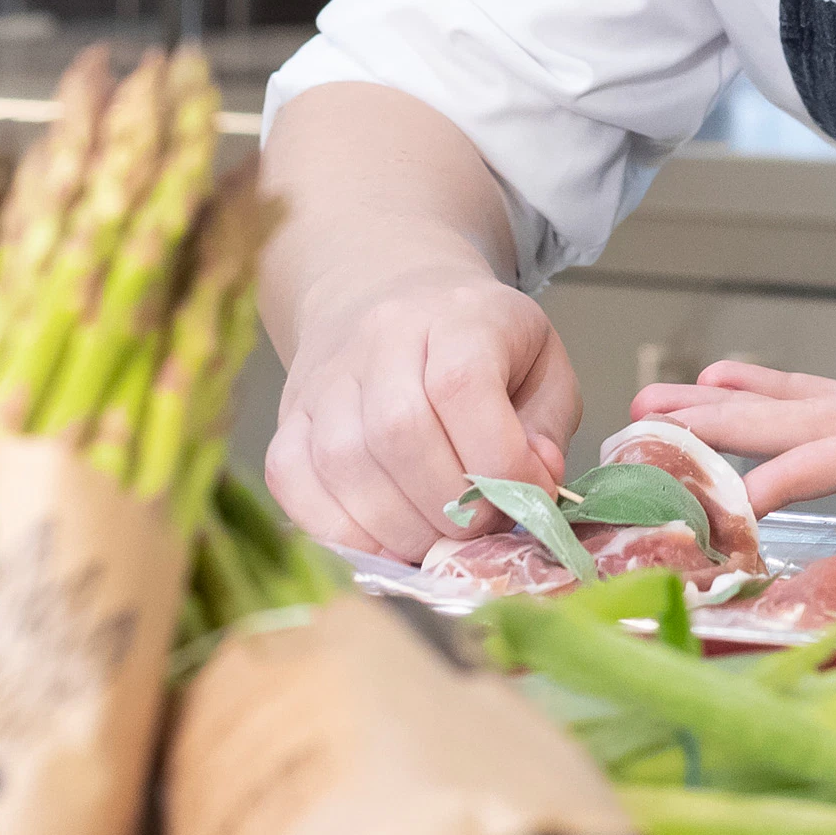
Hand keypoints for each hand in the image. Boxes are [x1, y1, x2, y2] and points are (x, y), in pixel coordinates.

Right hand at [264, 269, 580, 563]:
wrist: (394, 296)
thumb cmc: (482, 343)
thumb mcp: (542, 365)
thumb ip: (547, 428)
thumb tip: (534, 484)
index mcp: (458, 315)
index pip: (463, 385)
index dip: (498, 460)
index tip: (525, 496)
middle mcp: (381, 337)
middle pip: (400, 431)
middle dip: (448, 505)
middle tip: (476, 527)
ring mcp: (325, 378)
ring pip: (344, 463)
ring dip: (398, 526)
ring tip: (435, 537)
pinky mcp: (288, 417)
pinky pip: (294, 481)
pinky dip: (339, 529)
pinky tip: (383, 538)